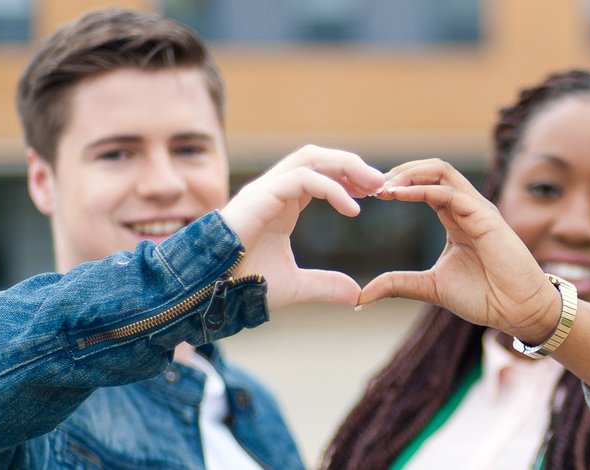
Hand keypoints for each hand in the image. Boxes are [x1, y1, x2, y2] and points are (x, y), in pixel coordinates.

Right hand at [220, 145, 384, 309]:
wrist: (208, 291)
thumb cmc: (241, 285)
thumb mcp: (295, 287)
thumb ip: (325, 286)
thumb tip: (356, 294)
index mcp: (282, 202)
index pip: (319, 174)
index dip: (347, 178)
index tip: (374, 194)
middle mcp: (274, 190)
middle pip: (318, 157)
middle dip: (351, 165)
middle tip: (381, 183)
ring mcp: (265, 190)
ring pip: (310, 158)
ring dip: (346, 166)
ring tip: (373, 186)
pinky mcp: (260, 196)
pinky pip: (302, 178)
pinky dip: (331, 188)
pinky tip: (353, 209)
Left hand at [357, 158, 560, 341]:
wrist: (517, 310)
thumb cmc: (484, 297)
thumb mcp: (430, 288)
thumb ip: (398, 284)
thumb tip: (362, 295)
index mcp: (455, 218)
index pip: (425, 184)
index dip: (396, 184)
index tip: (368, 196)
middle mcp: (466, 207)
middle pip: (431, 170)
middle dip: (398, 172)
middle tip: (368, 187)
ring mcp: (477, 209)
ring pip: (440, 171)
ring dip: (408, 174)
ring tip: (382, 188)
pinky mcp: (485, 217)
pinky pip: (449, 192)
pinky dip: (420, 189)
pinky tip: (396, 196)